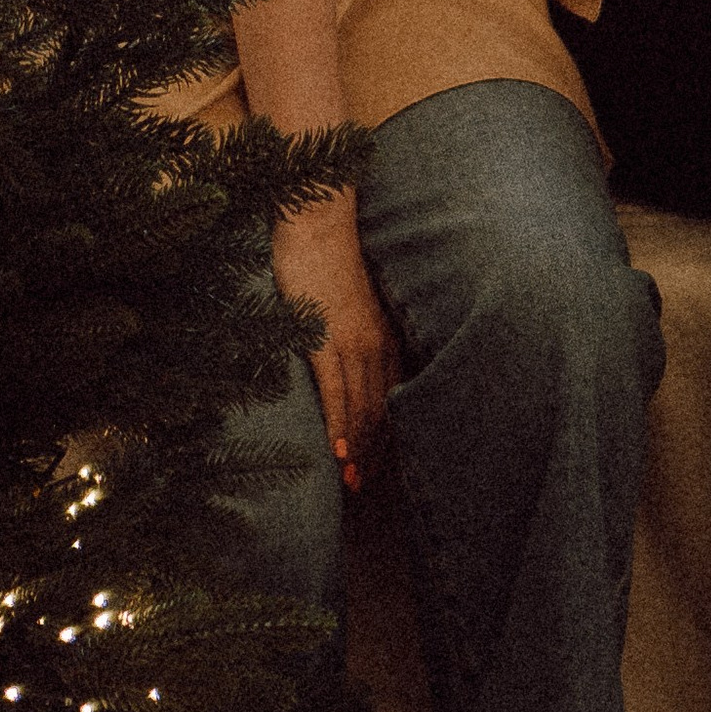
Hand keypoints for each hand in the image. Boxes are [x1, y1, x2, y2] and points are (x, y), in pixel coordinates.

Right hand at [273, 192, 399, 489]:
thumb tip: (356, 362)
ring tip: (354, 484)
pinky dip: (339, 425)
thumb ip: (362, 333)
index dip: (388, 438)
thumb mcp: (357, 304)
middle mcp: (378, 345)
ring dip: (359, 451)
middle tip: (366, 490)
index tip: (382, 468)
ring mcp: (352, 342)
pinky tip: (339, 452)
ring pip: (362, 408)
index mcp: (388, 338)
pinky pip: (335, 391)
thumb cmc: (331, 260)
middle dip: (375, 455)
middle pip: (381, 413)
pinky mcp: (323, 337)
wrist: (317, 221)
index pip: (393, 400)